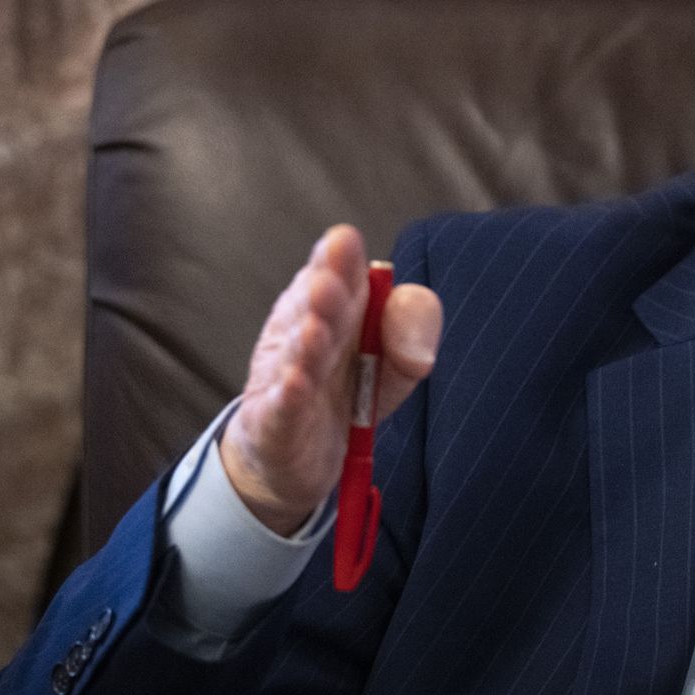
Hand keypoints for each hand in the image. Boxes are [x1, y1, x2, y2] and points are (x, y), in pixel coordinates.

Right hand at [220, 225, 442, 535]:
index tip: (343, 240)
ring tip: (316, 329)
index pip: (337, 272)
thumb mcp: (398, 359)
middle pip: (316, 310)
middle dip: (325, 295)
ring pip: (298, 355)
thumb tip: (419, 349)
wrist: (303, 454)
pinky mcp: (275, 421)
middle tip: (329, 282)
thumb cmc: (352, 391)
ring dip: (307, 342)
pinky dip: (290, 394)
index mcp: (336, 304)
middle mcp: (304, 330)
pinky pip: (284, 405)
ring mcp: (285, 375)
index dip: (340, 259)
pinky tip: (295, 382)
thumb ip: (414, 332)